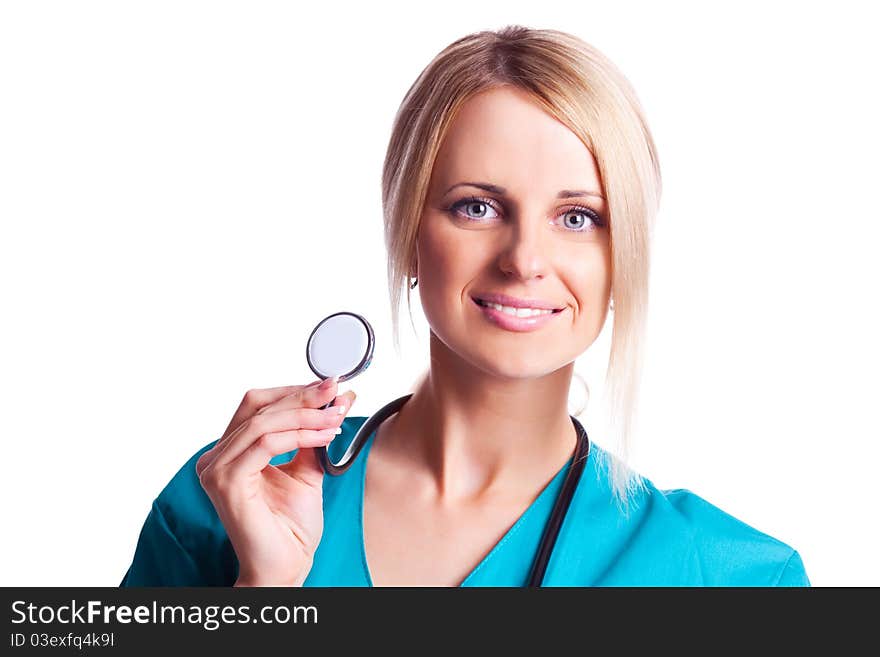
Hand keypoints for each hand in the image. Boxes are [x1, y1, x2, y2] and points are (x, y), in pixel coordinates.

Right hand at [196, 376, 354, 585]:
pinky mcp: (226, 482)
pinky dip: (299, 435)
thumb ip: (311, 437)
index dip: (293, 392)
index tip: (329, 387)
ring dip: (306, 415)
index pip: (256, 406)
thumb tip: (333, 401)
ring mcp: (216, 469)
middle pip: (257, 407)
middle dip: (301, 397)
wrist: (286, 566)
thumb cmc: (291, 527)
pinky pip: (266, 443)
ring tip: (336, 417)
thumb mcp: (306, 470)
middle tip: (335, 391)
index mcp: (229, 453)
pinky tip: (324, 436)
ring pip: (263, 422)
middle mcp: (215, 458)